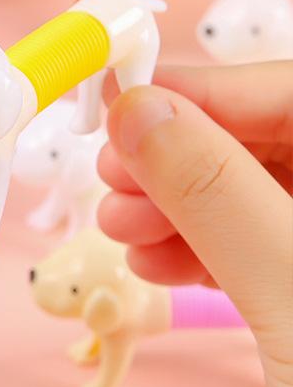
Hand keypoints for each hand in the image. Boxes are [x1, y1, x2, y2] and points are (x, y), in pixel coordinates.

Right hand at [97, 63, 292, 386]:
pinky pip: (252, 247)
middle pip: (268, 142)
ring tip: (118, 224)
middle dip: (181, 154)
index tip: (126, 98)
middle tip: (112, 171)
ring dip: (175, 204)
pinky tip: (150, 259)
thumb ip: (215, 191)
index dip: (209, 90)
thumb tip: (139, 107)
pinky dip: (195, 247)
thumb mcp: (292, 296)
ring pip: (253, 195)